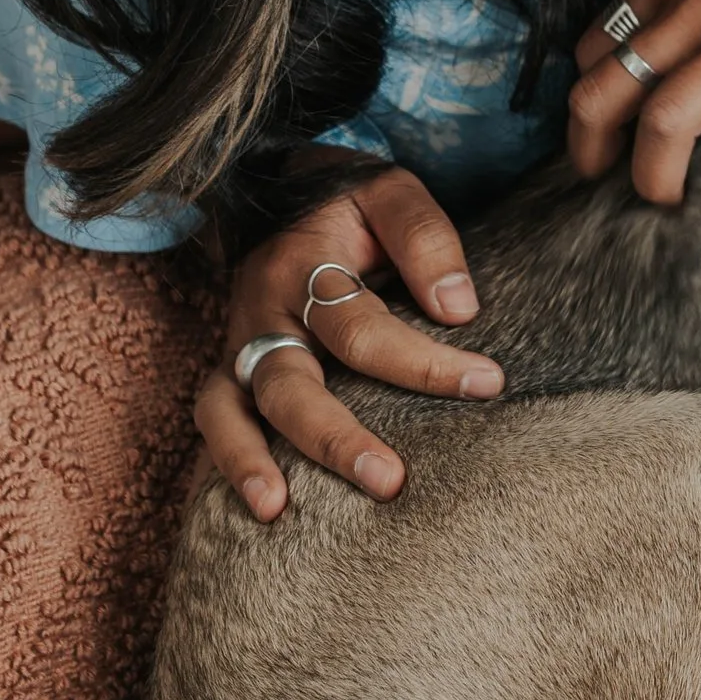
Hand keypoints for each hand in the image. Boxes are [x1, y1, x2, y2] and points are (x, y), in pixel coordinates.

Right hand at [197, 170, 503, 519]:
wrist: (279, 188)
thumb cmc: (348, 202)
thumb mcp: (390, 192)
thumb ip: (424, 238)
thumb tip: (459, 310)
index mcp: (303, 267)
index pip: (362, 328)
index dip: (423, 361)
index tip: (487, 384)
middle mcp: (262, 312)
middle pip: (288, 385)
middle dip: (335, 438)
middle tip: (390, 482)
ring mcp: (238, 346)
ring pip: (229, 409)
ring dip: (248, 461)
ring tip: (275, 511)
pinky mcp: (230, 371)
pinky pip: (213, 422)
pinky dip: (226, 463)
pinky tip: (256, 510)